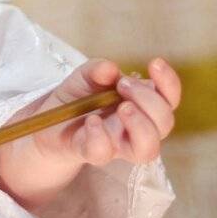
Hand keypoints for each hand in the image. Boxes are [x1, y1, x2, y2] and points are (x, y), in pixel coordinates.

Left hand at [0, 57, 180, 208]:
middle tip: (123, 85)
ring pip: (148, 149)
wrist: (46, 123)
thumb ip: (98, 69)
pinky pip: (105, 153)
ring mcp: (116, 145)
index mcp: (140, 105)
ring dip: (140, 125)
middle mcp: (135, 128)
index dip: (170, 83)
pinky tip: (90, 121)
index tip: (154, 64)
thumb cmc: (75, 98)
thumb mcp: (85, 75)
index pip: (169, 98)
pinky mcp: (93, 154)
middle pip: (164, 123)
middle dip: (149, 100)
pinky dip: (99, 136)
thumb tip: (110, 69)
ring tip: (121, 107)